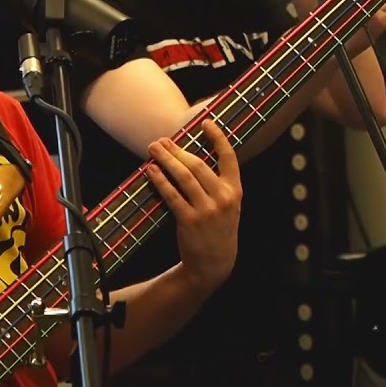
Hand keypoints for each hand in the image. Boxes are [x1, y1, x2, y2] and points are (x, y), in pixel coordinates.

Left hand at [144, 120, 241, 289]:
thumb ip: (218, 184)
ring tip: (154, 149)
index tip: (205, 123)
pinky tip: (151, 171)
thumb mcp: (229, 206)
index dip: (218, 138)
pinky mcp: (189, 221)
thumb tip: (193, 157)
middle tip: (163, 140)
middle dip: (178, 149)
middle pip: (198, 165)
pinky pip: (172, 196)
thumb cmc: (218, 229)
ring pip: (183, 177)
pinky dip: (160, 181)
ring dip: (166, 160)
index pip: (229, 157)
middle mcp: (223, 198)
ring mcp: (206, 210)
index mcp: (235, 191)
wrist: (214, 264)